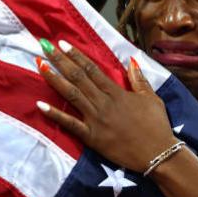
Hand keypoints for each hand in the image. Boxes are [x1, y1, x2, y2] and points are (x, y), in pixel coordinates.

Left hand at [35, 39, 176, 172]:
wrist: (157, 153)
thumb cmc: (156, 125)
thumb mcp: (151, 98)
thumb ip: (139, 79)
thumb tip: (131, 60)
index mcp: (116, 92)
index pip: (92, 69)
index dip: (76, 55)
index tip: (62, 43)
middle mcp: (103, 102)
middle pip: (78, 77)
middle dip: (61, 61)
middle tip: (44, 47)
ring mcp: (95, 119)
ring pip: (72, 95)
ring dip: (55, 79)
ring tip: (40, 66)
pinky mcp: (91, 137)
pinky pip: (70, 124)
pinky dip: (55, 114)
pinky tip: (40, 104)